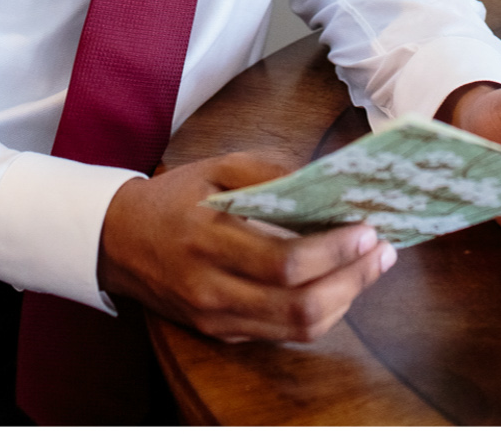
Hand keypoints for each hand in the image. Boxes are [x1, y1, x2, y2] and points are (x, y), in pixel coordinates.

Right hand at [96, 153, 394, 343]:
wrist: (117, 241)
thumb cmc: (175, 198)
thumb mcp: (217, 166)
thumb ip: (272, 170)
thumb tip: (330, 178)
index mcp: (208, 241)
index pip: (284, 262)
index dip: (334, 251)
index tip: (368, 228)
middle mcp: (212, 290)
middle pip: (297, 305)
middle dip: (352, 279)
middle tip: (384, 251)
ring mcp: (216, 318)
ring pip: (295, 328)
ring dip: (344, 300)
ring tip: (371, 267)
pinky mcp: (221, 333)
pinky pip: (281, 334)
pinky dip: (320, 313)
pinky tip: (341, 285)